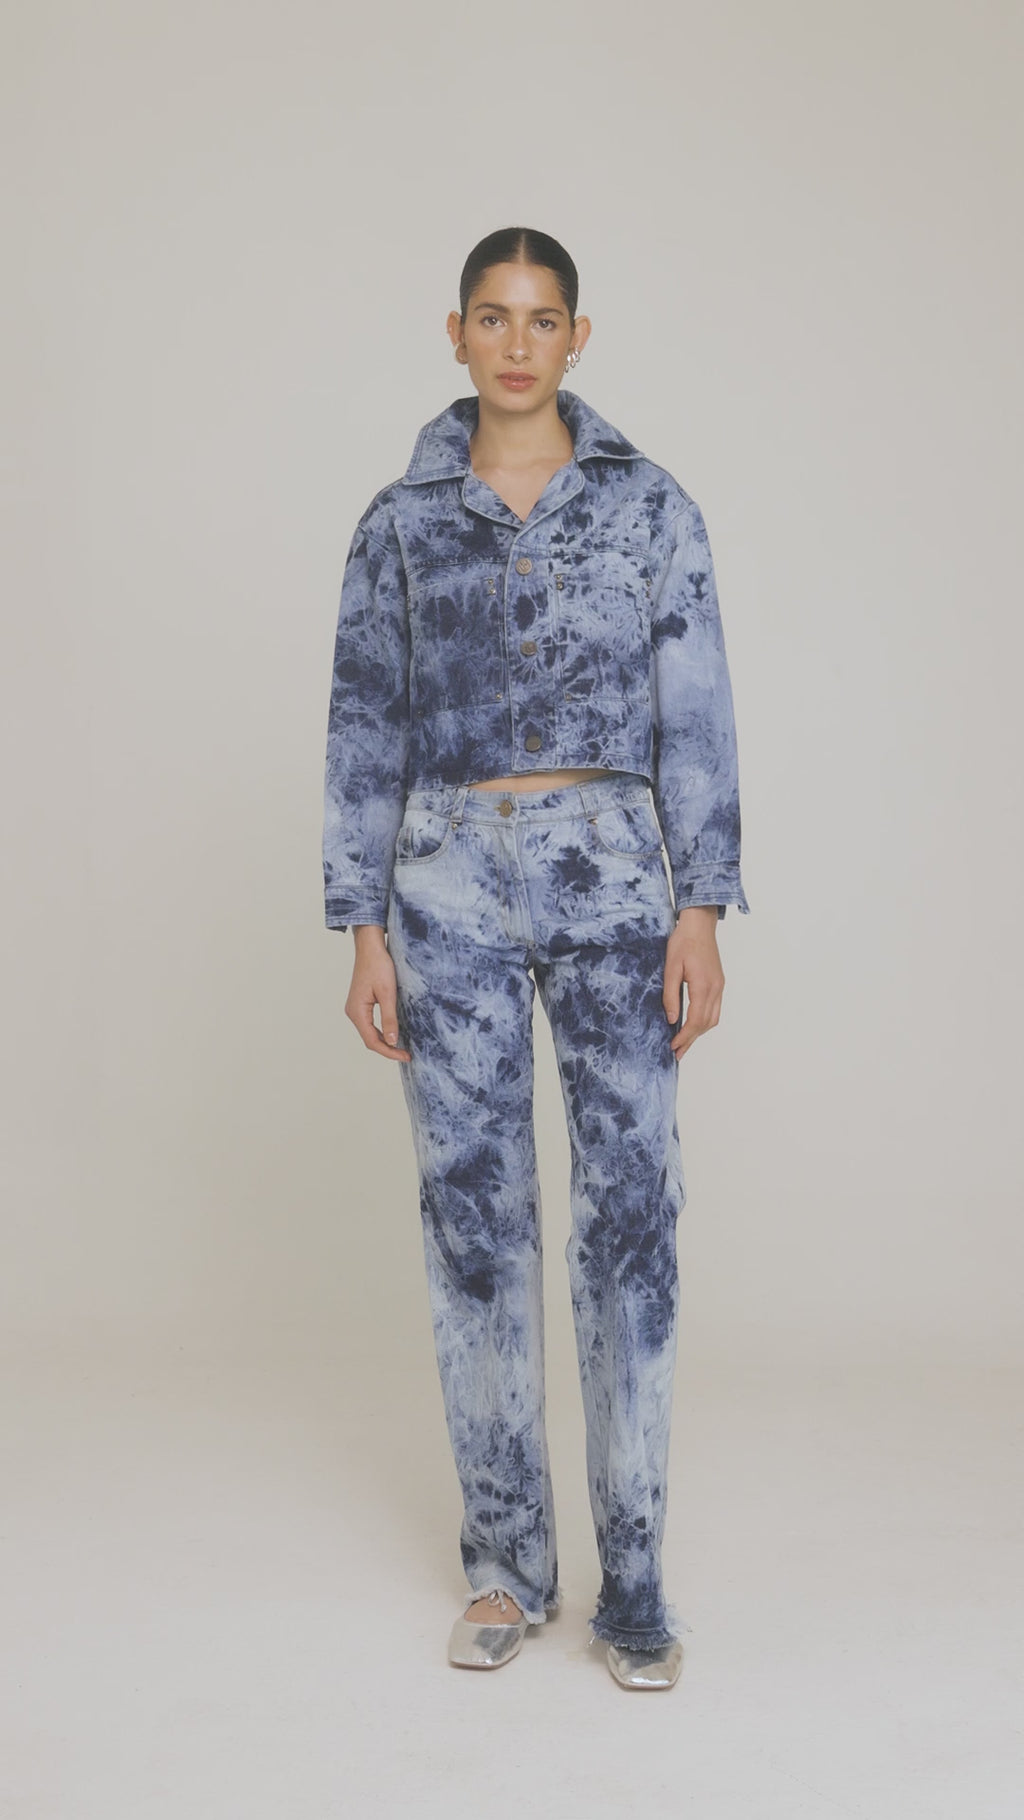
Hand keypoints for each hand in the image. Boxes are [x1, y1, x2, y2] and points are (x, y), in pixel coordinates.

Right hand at [345, 926, 411, 1061]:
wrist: (370, 947)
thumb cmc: (378, 966)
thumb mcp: (388, 993)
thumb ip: (389, 1018)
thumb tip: (391, 1041)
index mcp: (357, 1012)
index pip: (372, 1041)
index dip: (389, 1052)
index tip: (405, 1056)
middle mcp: (353, 1012)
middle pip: (370, 1039)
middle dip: (387, 1049)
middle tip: (406, 1054)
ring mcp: (356, 1008)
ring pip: (369, 1032)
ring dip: (384, 1041)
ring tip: (402, 1047)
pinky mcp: (361, 1003)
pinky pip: (370, 1023)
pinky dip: (381, 1031)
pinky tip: (393, 1032)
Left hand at [663, 906, 724, 1058]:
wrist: (699, 924)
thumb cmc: (683, 942)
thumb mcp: (671, 967)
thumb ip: (670, 995)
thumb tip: (672, 1019)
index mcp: (703, 985)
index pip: (696, 1020)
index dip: (685, 1037)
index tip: (674, 1047)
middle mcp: (715, 988)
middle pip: (706, 1023)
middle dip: (691, 1040)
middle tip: (677, 1053)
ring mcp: (719, 986)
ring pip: (713, 1018)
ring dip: (699, 1032)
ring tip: (684, 1042)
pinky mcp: (718, 983)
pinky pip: (715, 1008)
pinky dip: (704, 1021)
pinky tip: (693, 1024)